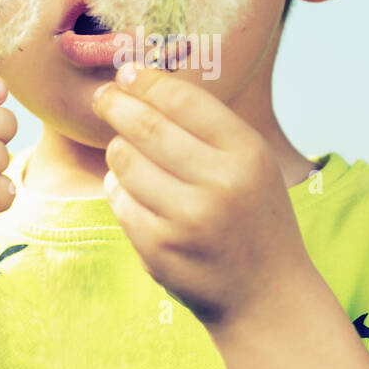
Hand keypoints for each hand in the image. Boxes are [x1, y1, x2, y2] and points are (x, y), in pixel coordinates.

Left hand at [90, 62, 310, 327]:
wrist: (265, 295)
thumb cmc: (254, 217)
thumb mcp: (253, 164)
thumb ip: (208, 126)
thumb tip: (141, 79)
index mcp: (247, 153)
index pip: (184, 100)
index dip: (148, 81)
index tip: (127, 73)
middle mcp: (220, 184)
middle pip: (146, 125)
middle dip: (116, 104)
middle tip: (102, 96)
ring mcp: (187, 220)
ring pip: (125, 160)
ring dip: (119, 149)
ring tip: (127, 150)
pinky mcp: (159, 249)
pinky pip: (119, 199)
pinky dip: (118, 188)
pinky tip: (131, 190)